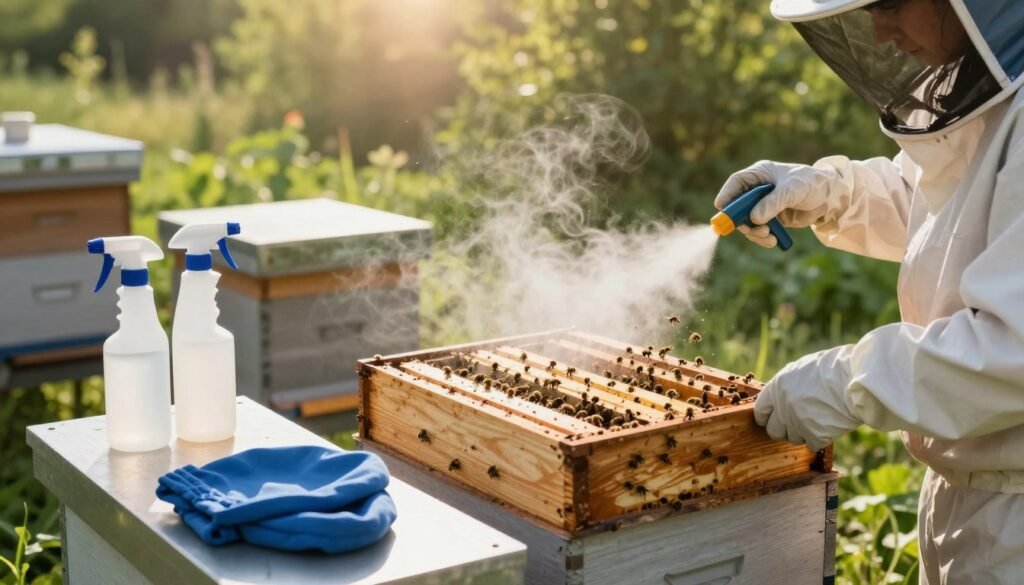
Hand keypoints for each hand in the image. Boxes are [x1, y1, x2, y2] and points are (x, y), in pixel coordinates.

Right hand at [715, 160, 837, 247]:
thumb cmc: (812, 184)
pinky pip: (760, 231)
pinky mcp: (771, 219)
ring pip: (747, 222)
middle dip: (742, 220)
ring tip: (768, 236)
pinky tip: (773, 240)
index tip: (721, 208)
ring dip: (754, 232)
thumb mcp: (793, 190)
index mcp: (760, 174)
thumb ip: (773, 203)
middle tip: (750, 230)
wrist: (831, 198)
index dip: (727, 195)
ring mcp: (764, 205)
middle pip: (738, 206)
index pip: (736, 183)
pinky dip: (763, 238)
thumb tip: (754, 218)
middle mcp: (758, 190)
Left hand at [753, 345, 861, 450]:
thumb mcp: (800, 370)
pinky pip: (812, 444)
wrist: (855, 379)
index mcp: (776, 389)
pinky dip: (820, 439)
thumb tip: (780, 398)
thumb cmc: (832, 369)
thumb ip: (786, 387)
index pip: (760, 412)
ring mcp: (797, 423)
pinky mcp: (814, 435)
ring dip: (804, 433)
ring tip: (819, 419)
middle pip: (774, 431)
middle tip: (798, 423)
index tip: (774, 418)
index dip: (768, 417)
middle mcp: (782, 407)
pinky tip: (829, 426)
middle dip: (784, 429)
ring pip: (793, 438)